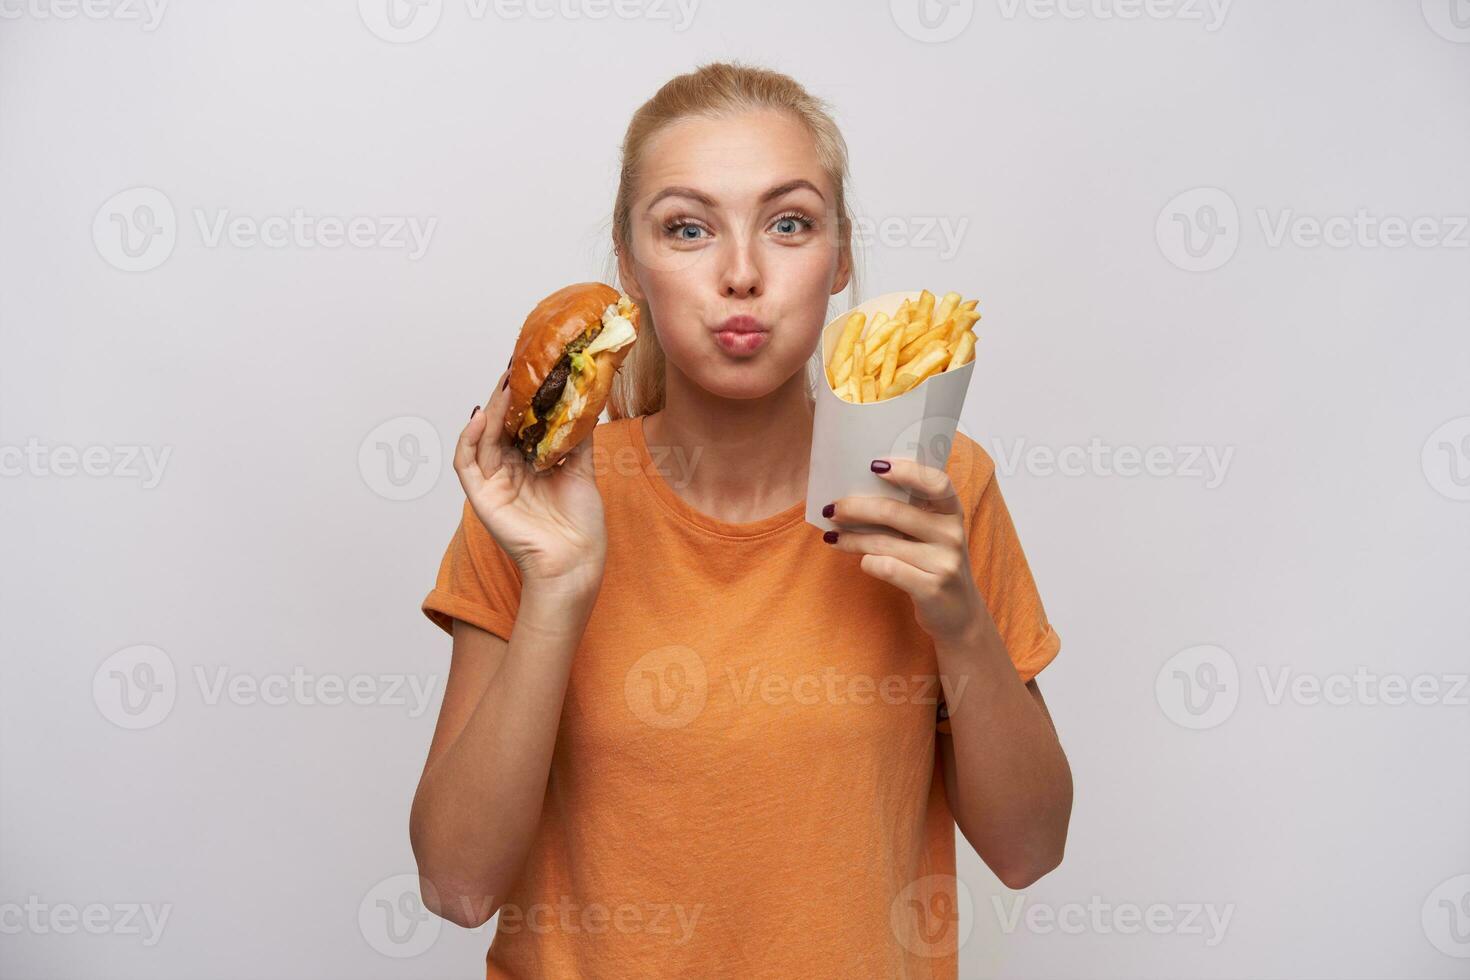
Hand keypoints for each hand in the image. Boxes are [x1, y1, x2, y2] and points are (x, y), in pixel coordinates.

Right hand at [453, 366, 606, 595]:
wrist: (576, 561)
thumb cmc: (580, 524)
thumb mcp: (582, 471)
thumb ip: (577, 438)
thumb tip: (586, 402)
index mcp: (530, 465)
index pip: (520, 425)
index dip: (523, 399)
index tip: (531, 370)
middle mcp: (509, 472)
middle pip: (500, 427)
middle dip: (505, 397)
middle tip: (514, 366)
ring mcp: (493, 484)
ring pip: (483, 438)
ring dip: (491, 410)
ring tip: (504, 384)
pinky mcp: (481, 498)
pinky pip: (466, 463)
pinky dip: (469, 438)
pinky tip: (481, 416)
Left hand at [822, 457, 988, 645]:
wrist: (960, 616)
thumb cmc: (935, 565)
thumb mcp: (934, 535)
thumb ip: (911, 513)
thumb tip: (859, 491)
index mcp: (952, 513)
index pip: (936, 482)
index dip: (907, 471)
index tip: (875, 465)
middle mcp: (952, 535)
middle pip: (895, 512)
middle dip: (856, 508)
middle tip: (832, 508)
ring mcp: (943, 563)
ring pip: (883, 542)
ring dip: (852, 538)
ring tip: (833, 537)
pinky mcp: (931, 589)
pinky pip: (886, 568)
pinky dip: (867, 563)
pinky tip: (861, 562)